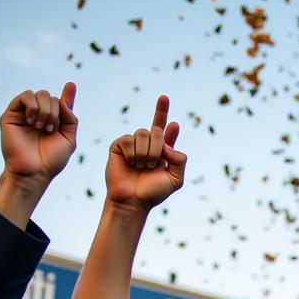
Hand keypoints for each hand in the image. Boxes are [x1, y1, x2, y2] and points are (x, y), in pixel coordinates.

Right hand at [0, 82, 77, 186]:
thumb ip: (70, 119)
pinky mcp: (12, 114)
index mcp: (53, 123)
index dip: (67, 95)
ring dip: (45, 110)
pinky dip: (33, 106)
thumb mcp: (69, 139)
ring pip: (39, 94)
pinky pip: (25, 96)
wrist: (34, 170)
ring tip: (41, 128)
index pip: (60, 104)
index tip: (72, 84)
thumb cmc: (51, 159)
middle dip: (55, 112)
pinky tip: (32, 121)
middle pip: (50, 97)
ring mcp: (25, 114)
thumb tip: (63, 99)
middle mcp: (39, 116)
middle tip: (50, 130)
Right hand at [105, 95, 185, 211]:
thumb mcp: (175, 179)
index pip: (164, 129)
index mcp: (162, 151)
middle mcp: (147, 145)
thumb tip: (168, 144)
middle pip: (156, 131)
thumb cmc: (154, 192)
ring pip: (142, 133)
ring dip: (145, 153)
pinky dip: (131, 153)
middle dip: (157, 148)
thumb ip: (180, 160)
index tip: (164, 97)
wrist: (132, 201)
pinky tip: (129, 162)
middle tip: (152, 165)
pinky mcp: (118, 145)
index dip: (162, 112)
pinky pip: (128, 139)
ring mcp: (132, 144)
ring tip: (141, 166)